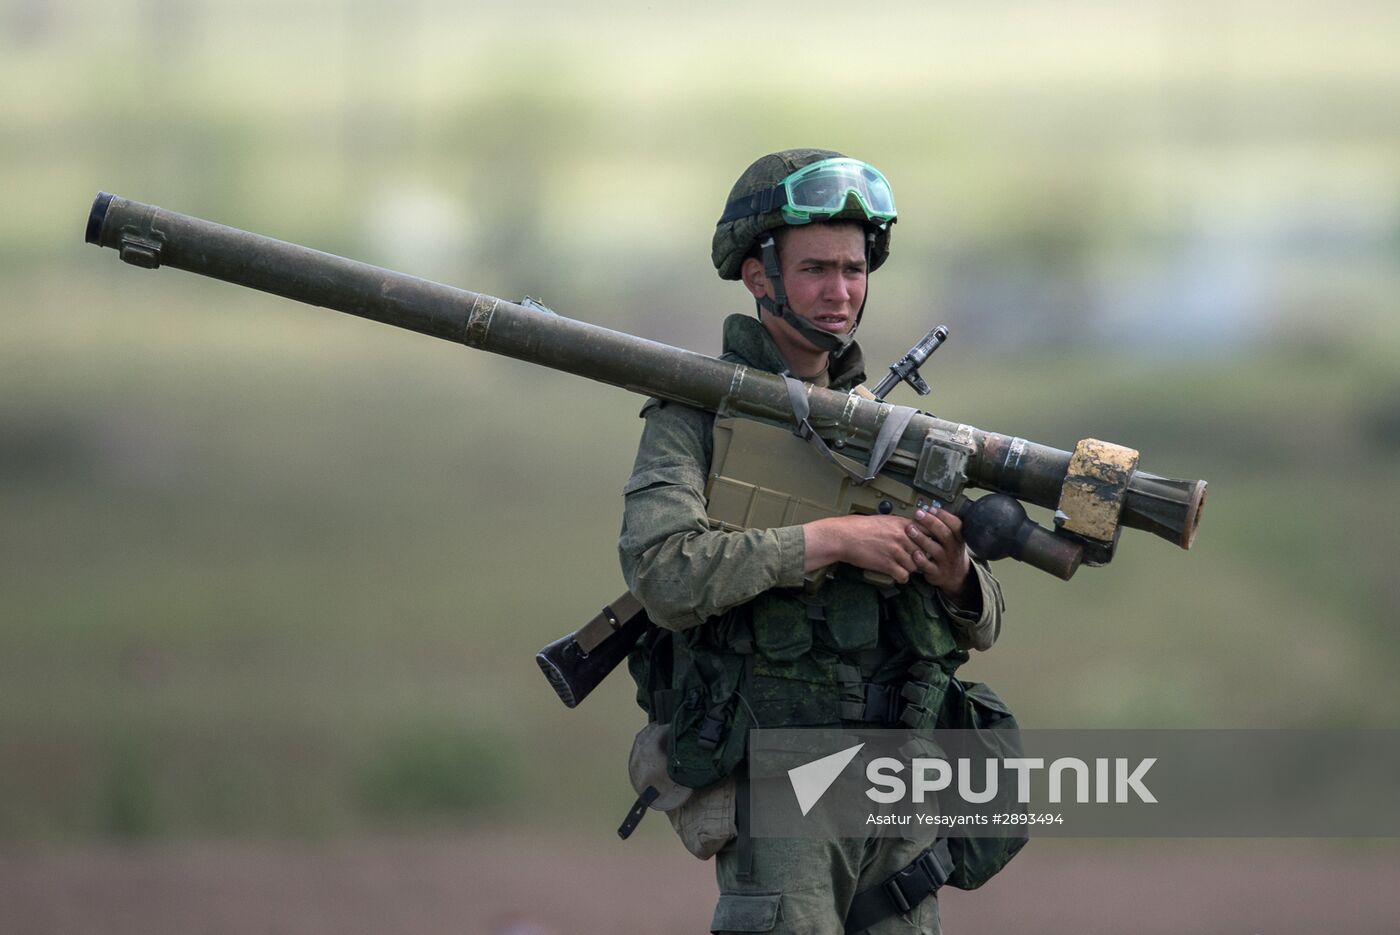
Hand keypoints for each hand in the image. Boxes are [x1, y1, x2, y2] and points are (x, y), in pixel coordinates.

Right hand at [802, 513, 924, 583]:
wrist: (843, 536)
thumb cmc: (858, 527)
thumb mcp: (883, 520)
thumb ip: (899, 525)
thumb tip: (910, 529)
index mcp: (902, 524)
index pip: (928, 532)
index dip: (928, 540)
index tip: (925, 545)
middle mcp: (902, 537)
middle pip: (924, 551)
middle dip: (919, 556)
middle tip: (913, 559)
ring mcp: (896, 551)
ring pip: (915, 565)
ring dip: (910, 568)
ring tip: (902, 566)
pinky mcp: (887, 565)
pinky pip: (904, 576)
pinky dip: (901, 577)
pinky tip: (896, 574)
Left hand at [906, 506, 973, 599]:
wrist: (956, 575)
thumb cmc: (949, 551)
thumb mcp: (953, 538)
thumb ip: (943, 525)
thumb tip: (929, 508)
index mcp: (959, 538)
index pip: (955, 525)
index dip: (943, 516)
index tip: (931, 509)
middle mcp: (954, 549)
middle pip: (944, 534)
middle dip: (931, 522)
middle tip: (918, 514)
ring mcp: (945, 561)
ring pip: (935, 550)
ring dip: (922, 538)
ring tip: (910, 529)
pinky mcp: (936, 573)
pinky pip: (928, 566)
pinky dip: (920, 559)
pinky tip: (913, 552)